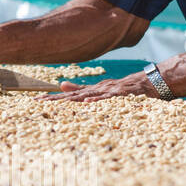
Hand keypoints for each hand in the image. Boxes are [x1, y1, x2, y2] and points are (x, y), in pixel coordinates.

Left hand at [45, 72, 159, 101]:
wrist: (149, 83)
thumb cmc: (124, 90)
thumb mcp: (101, 90)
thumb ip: (82, 89)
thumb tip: (61, 85)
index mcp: (92, 91)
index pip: (68, 96)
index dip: (52, 98)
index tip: (36, 101)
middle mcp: (97, 90)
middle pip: (73, 96)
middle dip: (55, 99)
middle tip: (38, 102)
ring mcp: (108, 92)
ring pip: (87, 96)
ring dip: (72, 100)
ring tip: (57, 102)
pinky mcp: (120, 95)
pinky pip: (108, 99)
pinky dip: (98, 100)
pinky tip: (88, 102)